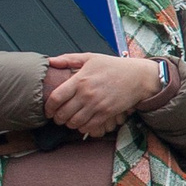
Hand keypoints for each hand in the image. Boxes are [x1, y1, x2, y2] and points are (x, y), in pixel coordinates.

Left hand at [42, 50, 163, 137]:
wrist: (137, 77)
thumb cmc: (113, 66)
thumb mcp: (90, 58)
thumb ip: (68, 59)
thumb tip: (50, 61)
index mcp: (80, 80)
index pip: (56, 98)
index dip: (48, 108)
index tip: (48, 110)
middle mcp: (87, 94)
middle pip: (63, 114)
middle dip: (57, 118)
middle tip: (58, 117)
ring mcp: (97, 105)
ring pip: (74, 122)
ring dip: (69, 124)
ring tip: (69, 120)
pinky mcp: (106, 113)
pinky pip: (88, 126)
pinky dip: (82, 128)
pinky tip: (82, 123)